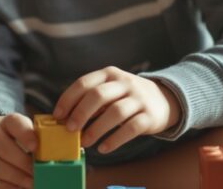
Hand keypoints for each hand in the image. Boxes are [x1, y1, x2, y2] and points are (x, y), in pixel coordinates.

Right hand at [0, 114, 36, 188]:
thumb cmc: (16, 137)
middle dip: (24, 165)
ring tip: (32, 184)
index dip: (26, 135)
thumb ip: (37, 138)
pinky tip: (20, 187)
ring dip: (17, 178)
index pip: (16, 123)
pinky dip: (8, 186)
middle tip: (39, 175)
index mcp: (7, 121)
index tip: (35, 147)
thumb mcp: (26, 131)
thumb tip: (51, 154)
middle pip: (6, 149)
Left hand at [53, 66, 179, 153]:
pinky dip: (115, 140)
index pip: (84, 83)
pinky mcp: (150, 116)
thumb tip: (64, 119)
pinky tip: (103, 148)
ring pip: (115, 112)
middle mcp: (124, 83)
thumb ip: (90, 100)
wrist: (164, 100)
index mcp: (109, 74)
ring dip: (96, 129)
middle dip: (81, 113)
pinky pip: (131, 128)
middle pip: (98, 95)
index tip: (57, 116)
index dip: (68, 99)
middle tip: (70, 129)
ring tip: (85, 142)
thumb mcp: (110, 90)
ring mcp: (139, 99)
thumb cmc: (126, 97)